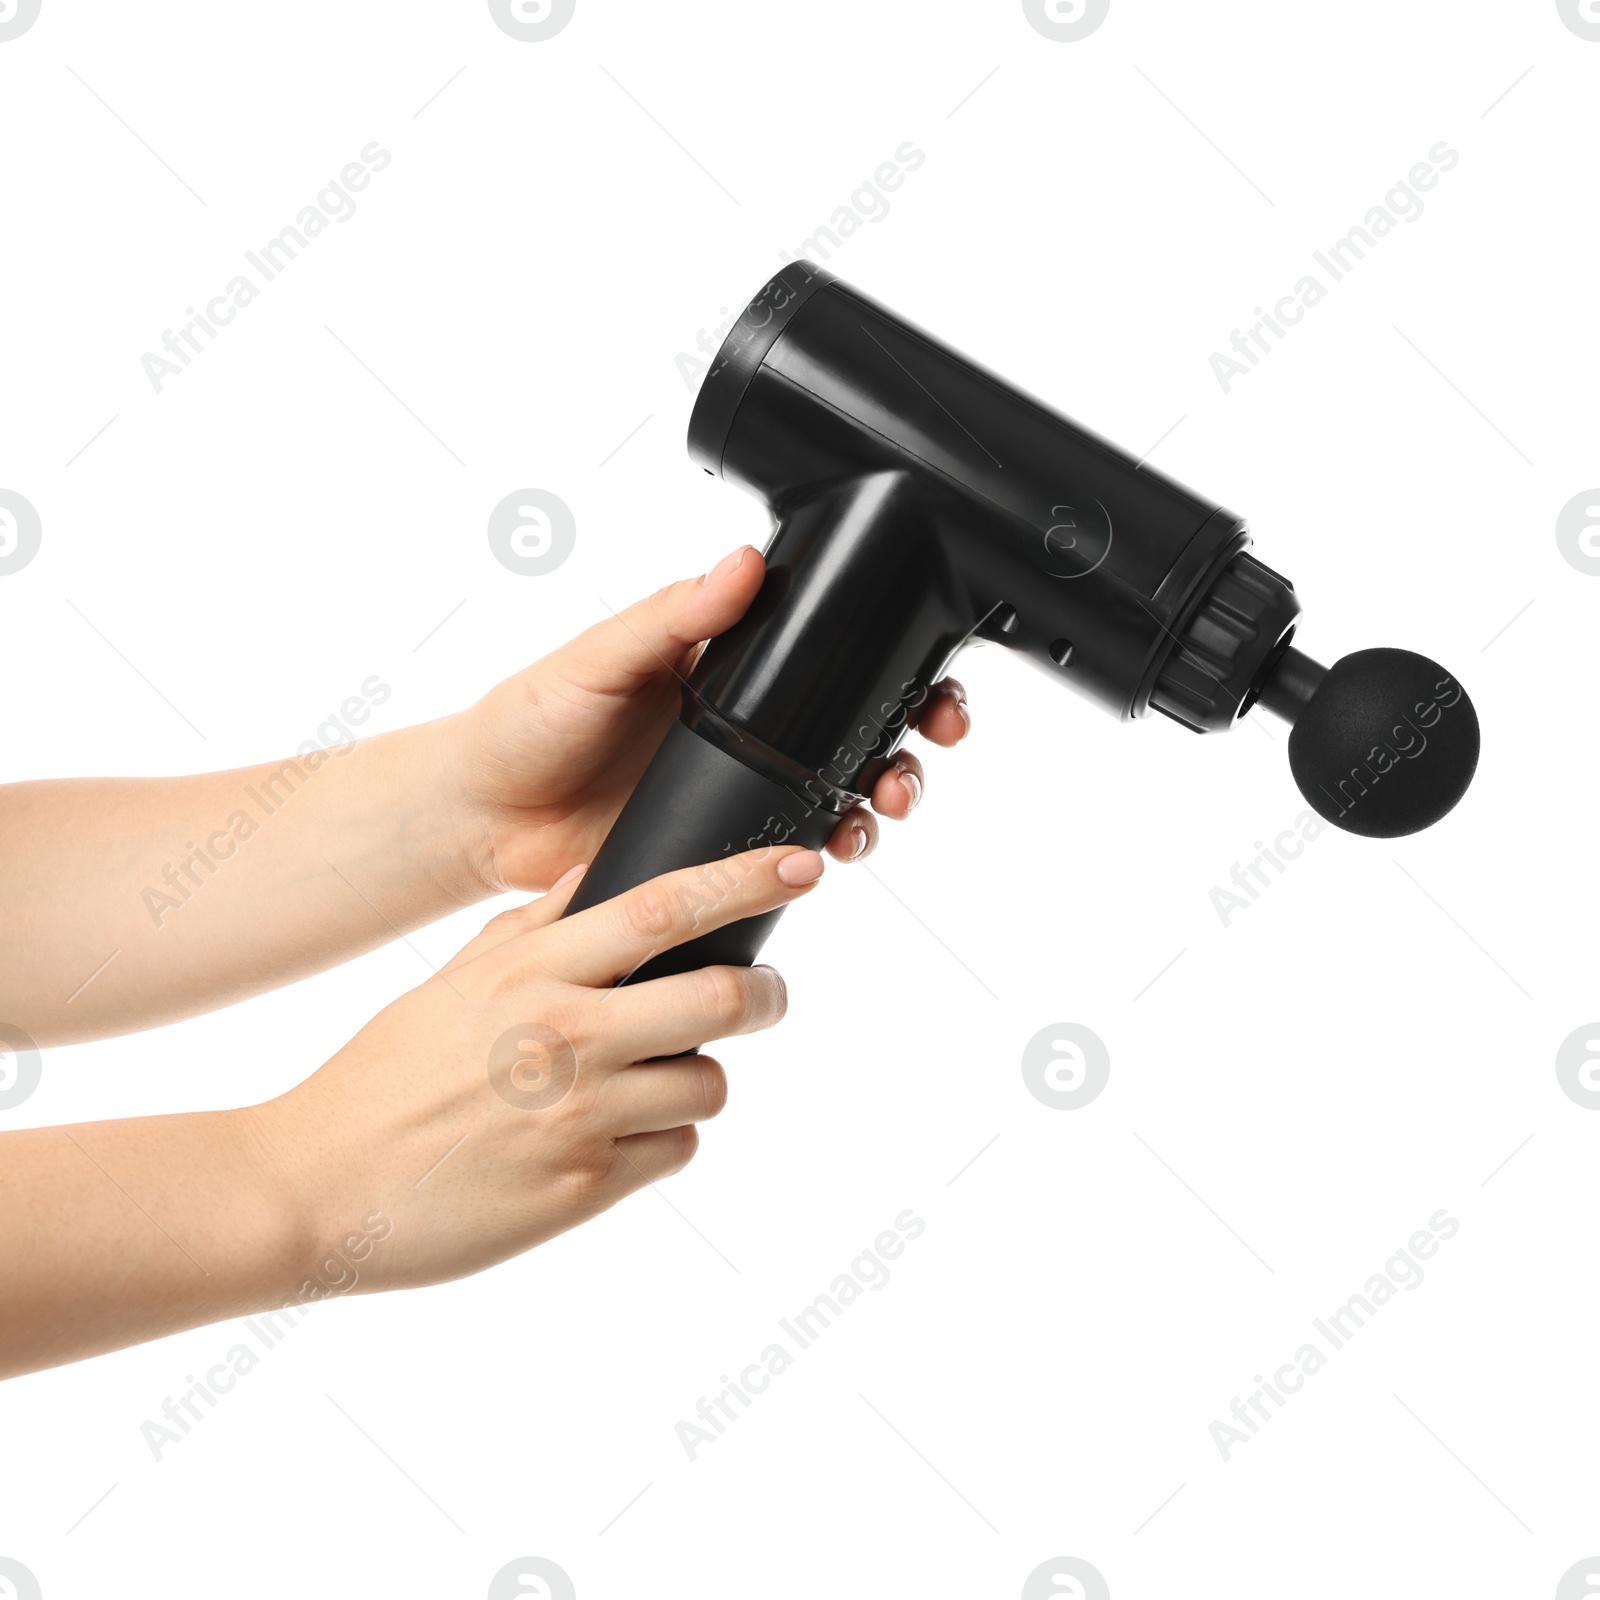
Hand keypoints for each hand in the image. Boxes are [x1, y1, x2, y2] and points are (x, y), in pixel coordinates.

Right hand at [255, 844, 825, 1292]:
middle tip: (766, 995)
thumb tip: (598, 874)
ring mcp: (580, 1117)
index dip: (744, 881)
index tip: (800, 866)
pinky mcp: (584, 1189)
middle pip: (722, 998)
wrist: (317, 1186)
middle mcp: (566, 1037)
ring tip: (650, 1080)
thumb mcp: (451, 980)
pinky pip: (673, 1150)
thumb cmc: (384, 1075)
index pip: (663, 907)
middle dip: (766, 995)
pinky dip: (662, 1139)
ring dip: (699, 1077)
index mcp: (531, 972)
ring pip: (709, 1084)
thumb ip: (531, 924)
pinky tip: (611, 1136)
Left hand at [441, 546, 971, 893]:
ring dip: (882, 792)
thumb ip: (670, 617)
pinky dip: (832, 845)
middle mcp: (750, 720)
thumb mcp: (599, 659)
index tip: (932, 672)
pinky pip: (796, 841)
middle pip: (860, 719)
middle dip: (912, 730)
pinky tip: (837, 849)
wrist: (483, 818)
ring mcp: (743, 782)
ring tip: (884, 806)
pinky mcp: (725, 839)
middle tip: (935, 738)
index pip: (831, 647)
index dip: (895, 658)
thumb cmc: (528, 722)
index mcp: (727, 661)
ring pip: (843, 784)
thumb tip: (742, 561)